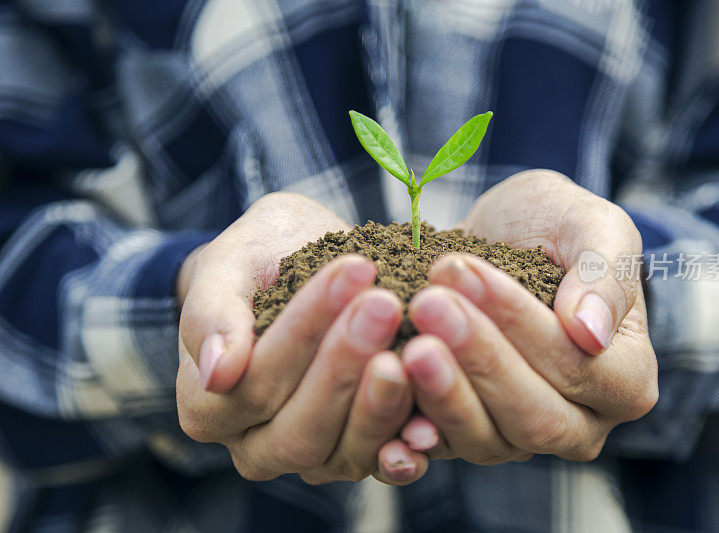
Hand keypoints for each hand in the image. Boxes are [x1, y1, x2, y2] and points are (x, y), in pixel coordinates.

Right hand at [176, 192, 426, 484]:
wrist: (295, 265)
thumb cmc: (258, 261)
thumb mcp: (229, 265)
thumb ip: (213, 314)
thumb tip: (217, 374)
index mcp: (209, 406)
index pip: (256, 380)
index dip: (306, 328)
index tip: (353, 271)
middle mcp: (255, 445)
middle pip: (300, 427)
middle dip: (346, 364)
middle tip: (386, 304)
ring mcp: (310, 456)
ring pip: (344, 452)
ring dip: (383, 402)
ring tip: (416, 347)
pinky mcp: (357, 452)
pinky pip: (383, 460)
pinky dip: (409, 441)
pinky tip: (432, 413)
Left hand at [398, 170, 657, 461]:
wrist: (493, 240)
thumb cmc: (551, 227)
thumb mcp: (590, 225)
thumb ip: (605, 273)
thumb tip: (592, 333)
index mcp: (625, 379)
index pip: (577, 367)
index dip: (519, 323)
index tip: (464, 272)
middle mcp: (578, 424)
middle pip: (533, 416)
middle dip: (477, 358)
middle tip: (427, 305)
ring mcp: (518, 438)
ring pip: (485, 439)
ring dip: (441, 390)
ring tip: (406, 340)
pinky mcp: (465, 437)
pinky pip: (439, 448)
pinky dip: (408, 429)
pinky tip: (383, 393)